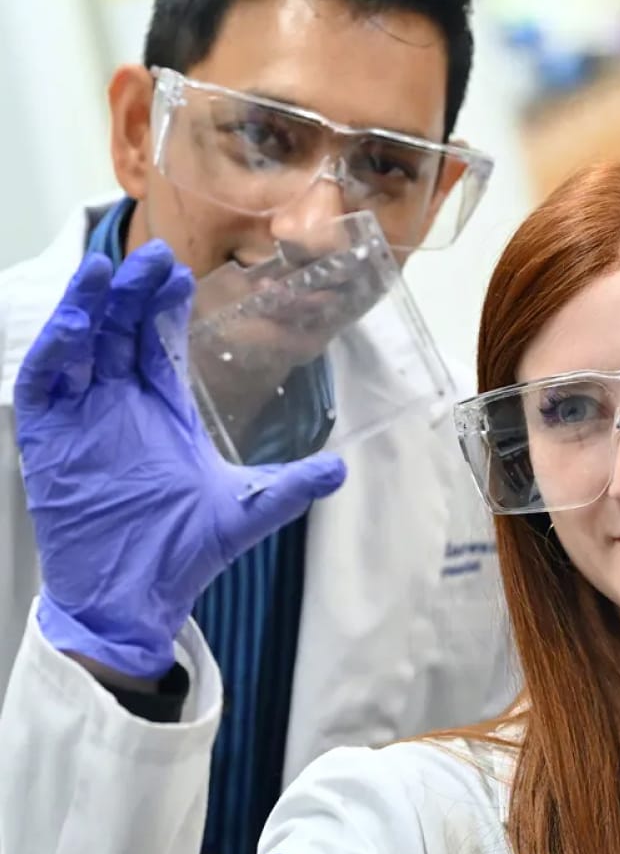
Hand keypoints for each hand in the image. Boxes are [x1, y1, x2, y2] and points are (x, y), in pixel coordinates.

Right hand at [15, 242, 345, 678]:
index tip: (182, 273)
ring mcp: (81, 419)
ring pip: (80, 347)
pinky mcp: (48, 441)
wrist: (134, 599)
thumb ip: (290, 487)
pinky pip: (45, 386)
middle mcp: (119, 404)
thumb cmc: (182, 552)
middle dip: (133, 292)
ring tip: (105, 270)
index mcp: (162, 409)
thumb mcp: (244, 511)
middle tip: (153, 253)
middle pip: (121, 331)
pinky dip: (57, 354)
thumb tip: (341, 469)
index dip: (167, 306)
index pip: (160, 341)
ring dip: (89, 307)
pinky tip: (77, 327)